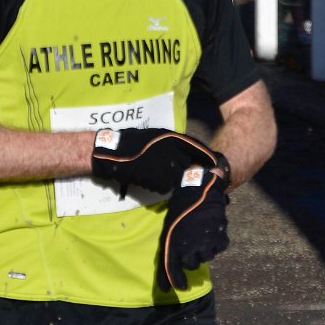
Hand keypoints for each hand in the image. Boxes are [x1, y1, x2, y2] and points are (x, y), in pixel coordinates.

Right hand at [91, 127, 218, 194]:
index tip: (212, 163)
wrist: (113, 154)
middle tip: (185, 175)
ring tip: (156, 176)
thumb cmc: (130, 143)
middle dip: (187, 171)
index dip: (205, 156)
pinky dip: (159, 186)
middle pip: (189, 165)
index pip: (197, 147)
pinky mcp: (160, 181)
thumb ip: (170, 143)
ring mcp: (167, 167)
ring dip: (171, 180)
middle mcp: (173, 151)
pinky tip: (148, 181)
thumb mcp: (154, 136)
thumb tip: (183, 151)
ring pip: (178, 178)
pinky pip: (165, 187)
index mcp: (172, 138)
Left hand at [157, 167, 228, 291]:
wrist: (200, 192)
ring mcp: (205, 244)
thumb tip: (167, 275)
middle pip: (191, 265)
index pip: (173, 269)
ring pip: (206, 258)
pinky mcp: (219, 239)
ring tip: (201, 234)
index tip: (181, 288)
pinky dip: (217, 243)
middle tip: (192, 244)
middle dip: (191, 258)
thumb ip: (169, 249)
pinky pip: (219, 249)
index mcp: (173, 244)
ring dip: (205, 249)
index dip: (175, 281)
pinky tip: (212, 231)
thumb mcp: (169, 229)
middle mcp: (189, 247)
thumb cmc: (181, 210)